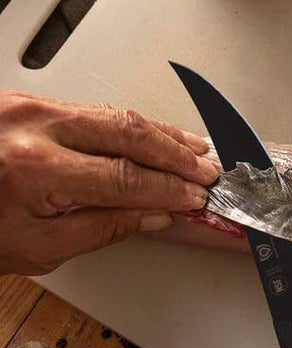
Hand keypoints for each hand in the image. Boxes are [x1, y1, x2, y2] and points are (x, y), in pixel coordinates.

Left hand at [0, 89, 218, 274]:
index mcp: (36, 171)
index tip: (195, 199)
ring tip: (195, 150)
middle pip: (130, 134)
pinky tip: (154, 134)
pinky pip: (94, 108)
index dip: (170, 189)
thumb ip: (102, 228)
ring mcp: (31, 107)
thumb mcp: (35, 246)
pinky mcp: (27, 100)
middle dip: (176, 155)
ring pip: (116, 114)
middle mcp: (35, 128)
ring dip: (162, 134)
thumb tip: (154, 215)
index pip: (127, 178)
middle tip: (207, 172)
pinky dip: (131, 123)